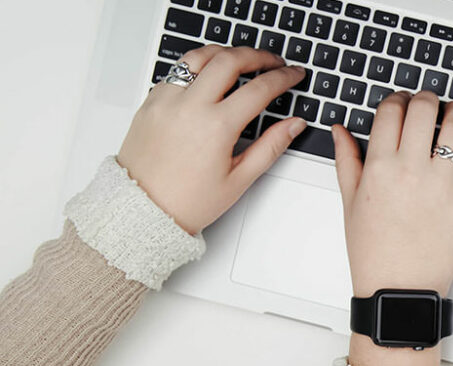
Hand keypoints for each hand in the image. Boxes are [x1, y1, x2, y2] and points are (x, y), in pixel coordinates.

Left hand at [117, 45, 306, 233]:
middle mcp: (189, 106)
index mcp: (216, 126)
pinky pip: (177, 71)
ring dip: (225, 53)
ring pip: (200, 56)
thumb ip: (271, 146)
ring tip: (241, 59)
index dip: (283, 77)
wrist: (142, 209)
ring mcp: (166, 100)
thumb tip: (293, 125)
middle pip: (230, 60)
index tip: (293, 74)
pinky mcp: (151, 101)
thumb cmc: (187, 201)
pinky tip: (209, 76)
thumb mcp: (239, 179)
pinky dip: (198, 66)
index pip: (259, 88)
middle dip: (258, 55)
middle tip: (273, 61)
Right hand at [334, 91, 452, 365]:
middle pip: (423, 110)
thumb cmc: (374, 252)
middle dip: (426, 98)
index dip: (397, 99)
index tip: (401, 102)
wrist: (399, 289)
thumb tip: (341, 130)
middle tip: (428, 102)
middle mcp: (411, 170)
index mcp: (379, 167)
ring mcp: (443, 185)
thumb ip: (347, 160)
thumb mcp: (350, 203)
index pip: (391, 111)